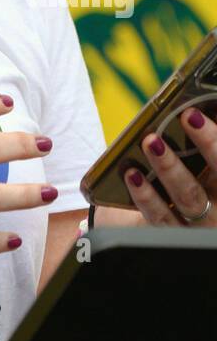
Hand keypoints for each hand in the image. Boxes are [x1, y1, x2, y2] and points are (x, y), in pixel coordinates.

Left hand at [115, 108, 216, 227]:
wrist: (168, 223)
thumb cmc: (188, 182)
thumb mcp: (200, 166)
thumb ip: (203, 142)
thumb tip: (196, 106)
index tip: (201, 113)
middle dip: (209, 144)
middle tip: (188, 116)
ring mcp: (198, 226)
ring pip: (189, 197)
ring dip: (170, 166)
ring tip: (151, 141)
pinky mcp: (171, 235)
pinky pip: (159, 216)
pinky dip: (145, 194)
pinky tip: (133, 174)